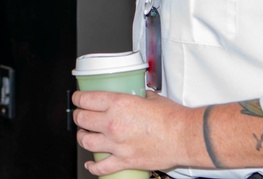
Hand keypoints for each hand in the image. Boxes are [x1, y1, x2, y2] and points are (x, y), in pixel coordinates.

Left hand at [72, 89, 200, 174]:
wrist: (185, 137)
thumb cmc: (172, 118)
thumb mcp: (150, 97)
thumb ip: (137, 96)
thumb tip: (135, 95)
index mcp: (118, 104)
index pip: (86, 100)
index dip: (77, 99)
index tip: (77, 99)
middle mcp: (113, 123)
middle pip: (82, 120)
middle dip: (78, 117)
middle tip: (80, 116)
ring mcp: (117, 144)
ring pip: (86, 142)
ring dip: (82, 138)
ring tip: (84, 135)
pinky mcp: (124, 161)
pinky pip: (101, 167)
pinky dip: (93, 167)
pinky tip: (90, 164)